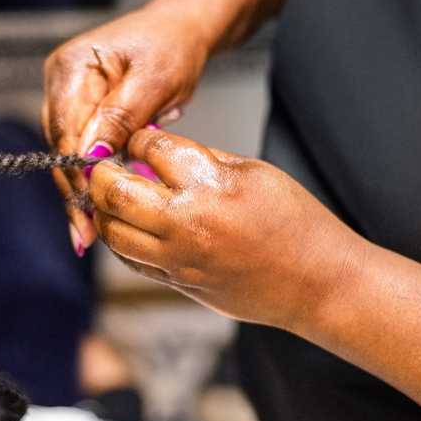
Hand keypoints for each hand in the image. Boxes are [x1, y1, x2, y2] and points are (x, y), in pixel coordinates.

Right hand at [42, 0, 208, 254]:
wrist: (182, 28)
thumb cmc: (172, 45)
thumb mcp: (154, 80)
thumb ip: (121, 117)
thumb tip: (92, 156)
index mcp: (71, 67)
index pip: (65, 130)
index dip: (75, 172)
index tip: (89, 207)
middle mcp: (61, 82)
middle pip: (60, 146)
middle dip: (75, 190)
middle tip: (86, 234)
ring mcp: (69, 96)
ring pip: (69, 153)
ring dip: (81, 190)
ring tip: (89, 232)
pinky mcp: (83, 110)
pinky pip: (83, 149)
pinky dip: (92, 177)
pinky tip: (97, 209)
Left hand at [87, 128, 362, 328]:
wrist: (317, 281)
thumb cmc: (296, 224)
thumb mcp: (253, 171)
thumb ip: (203, 158)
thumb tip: (162, 150)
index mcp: (210, 185)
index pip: (151, 149)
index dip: (140, 138)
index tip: (141, 138)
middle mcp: (187, 223)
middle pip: (114, 192)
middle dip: (102, 172)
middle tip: (109, 164)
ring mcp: (179, 259)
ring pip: (112, 232)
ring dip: (105, 210)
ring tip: (114, 196)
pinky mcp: (179, 283)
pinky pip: (131, 260)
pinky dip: (122, 239)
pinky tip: (130, 225)